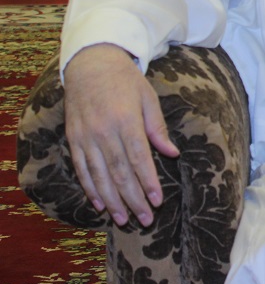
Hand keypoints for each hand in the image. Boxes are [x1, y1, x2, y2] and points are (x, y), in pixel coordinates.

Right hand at [63, 44, 178, 226]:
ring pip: (99, 176)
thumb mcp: (148, 98)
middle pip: (119, 173)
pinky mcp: (73, 140)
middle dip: (133, 199)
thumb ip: (158, 128)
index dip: (147, 182)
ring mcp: (85, 137)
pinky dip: (90, 189)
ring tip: (123, 219)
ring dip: (112, 201)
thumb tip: (172, 154)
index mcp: (126, 120)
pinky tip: (100, 204)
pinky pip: (82, 169)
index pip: (138, 159)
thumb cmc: (126, 82)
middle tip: (145, 219)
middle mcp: (103, 132)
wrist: (90, 64)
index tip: (157, 201)